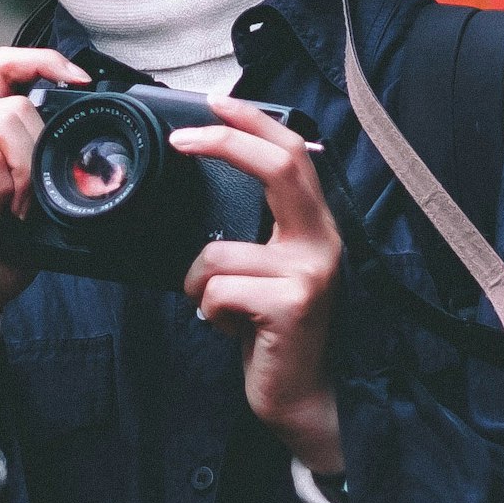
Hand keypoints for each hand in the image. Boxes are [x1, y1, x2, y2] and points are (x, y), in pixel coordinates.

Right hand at [0, 44, 86, 328]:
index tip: (82, 81)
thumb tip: (88, 129)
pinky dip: (5, 190)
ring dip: (25, 171)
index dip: (44, 61)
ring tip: (16, 209)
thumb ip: (40, 155)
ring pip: (4, 121)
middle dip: (41, 148)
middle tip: (34, 198)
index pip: (2, 64)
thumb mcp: (29, 194)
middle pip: (13, 99)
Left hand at [175, 95, 347, 480]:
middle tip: (183, 140)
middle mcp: (321, 244)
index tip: (216, 102)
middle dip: (225, 142)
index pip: (295, 155)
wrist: (303, 400)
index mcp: (314, 230)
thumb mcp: (271, 273)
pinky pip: (216, 292)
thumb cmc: (277, 336)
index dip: (256, 123)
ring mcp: (309, 274)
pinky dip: (208, 314)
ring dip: (198, 285)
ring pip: (218, 252)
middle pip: (279, 167)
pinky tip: (232, 330)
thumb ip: (257, 234)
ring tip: (222, 310)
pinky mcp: (291, 306)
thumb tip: (211, 198)